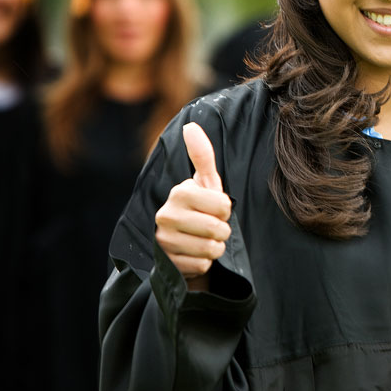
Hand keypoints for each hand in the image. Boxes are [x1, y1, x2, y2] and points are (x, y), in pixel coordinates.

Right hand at [155, 122, 231, 290]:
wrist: (182, 242)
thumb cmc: (200, 207)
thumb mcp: (205, 182)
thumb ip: (202, 155)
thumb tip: (191, 125)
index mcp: (179, 193)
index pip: (224, 206)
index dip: (226, 210)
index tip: (216, 209)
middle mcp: (166, 215)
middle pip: (218, 229)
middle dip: (223, 231)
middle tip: (212, 227)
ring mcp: (164, 241)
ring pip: (211, 249)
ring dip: (215, 247)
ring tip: (203, 239)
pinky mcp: (166, 264)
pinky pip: (202, 265)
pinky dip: (204, 262)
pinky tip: (194, 254)